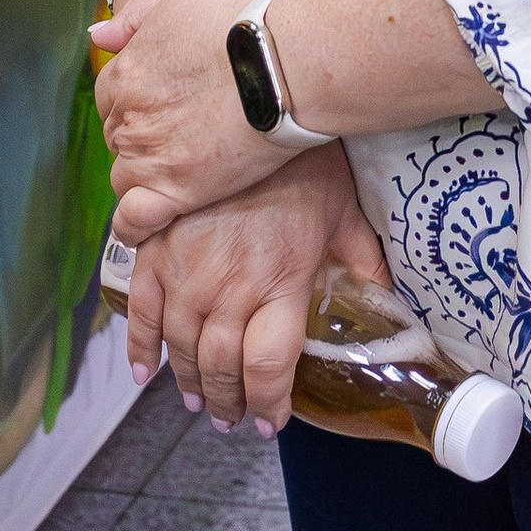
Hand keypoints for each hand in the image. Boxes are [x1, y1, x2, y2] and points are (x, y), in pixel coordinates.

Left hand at [93, 0, 289, 239]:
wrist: (284, 59)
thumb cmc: (241, 21)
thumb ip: (134, 18)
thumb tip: (97, 36)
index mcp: (126, 72)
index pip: (109, 98)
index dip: (134, 102)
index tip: (162, 104)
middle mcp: (130, 117)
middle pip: (118, 136)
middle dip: (141, 136)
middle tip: (180, 134)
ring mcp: (152, 157)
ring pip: (125, 176)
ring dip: (142, 176)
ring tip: (177, 172)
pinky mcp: (179, 190)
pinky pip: (137, 218)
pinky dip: (132, 226)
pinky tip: (141, 230)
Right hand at [125, 145, 386, 432]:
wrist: (253, 108)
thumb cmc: (304, 161)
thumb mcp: (346, 214)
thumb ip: (363, 263)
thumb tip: (390, 298)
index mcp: (280, 284)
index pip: (270, 368)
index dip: (269, 405)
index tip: (271, 422)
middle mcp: (230, 288)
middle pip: (221, 369)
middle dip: (226, 403)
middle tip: (230, 419)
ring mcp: (186, 272)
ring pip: (182, 349)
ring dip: (188, 383)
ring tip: (197, 401)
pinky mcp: (156, 252)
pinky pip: (141, 312)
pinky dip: (141, 347)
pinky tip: (145, 372)